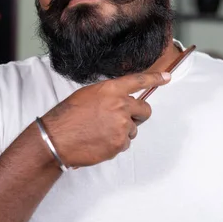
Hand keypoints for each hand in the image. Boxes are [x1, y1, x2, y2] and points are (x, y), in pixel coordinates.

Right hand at [40, 72, 170, 167]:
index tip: (166, 77)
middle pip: (144, 110)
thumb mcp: (88, 95)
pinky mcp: (120, 144)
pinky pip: (125, 143)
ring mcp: (122, 125)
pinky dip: (115, 144)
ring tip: (100, 132)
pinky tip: (99, 141)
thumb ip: (109, 95)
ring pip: (133, 129)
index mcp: (111, 90)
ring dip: (122, 132)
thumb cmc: (68, 116)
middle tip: (122, 120)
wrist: (56, 138)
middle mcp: (120, 105)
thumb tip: (121, 101)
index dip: (154, 78)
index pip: (138, 81)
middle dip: (138, 115)